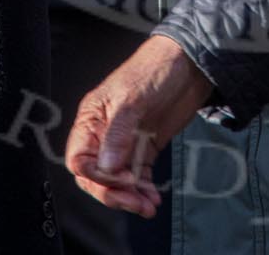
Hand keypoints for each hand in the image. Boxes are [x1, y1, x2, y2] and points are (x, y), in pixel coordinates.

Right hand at [65, 35, 214, 217]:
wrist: (190, 63)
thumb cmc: (155, 68)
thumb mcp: (132, 98)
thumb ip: (118, 134)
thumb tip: (106, 168)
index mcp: (92, 118)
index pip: (79, 158)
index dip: (95, 176)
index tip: (121, 180)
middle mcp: (104, 133)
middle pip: (96, 176)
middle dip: (113, 193)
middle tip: (134, 202)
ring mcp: (125, 142)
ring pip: (117, 181)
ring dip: (130, 197)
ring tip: (148, 206)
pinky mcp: (145, 147)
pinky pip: (138, 177)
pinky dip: (144, 190)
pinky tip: (153, 199)